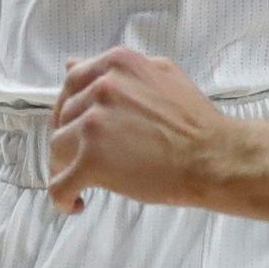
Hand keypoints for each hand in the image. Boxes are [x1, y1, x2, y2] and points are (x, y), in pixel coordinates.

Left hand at [47, 47, 225, 213]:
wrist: (212, 157)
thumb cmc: (194, 121)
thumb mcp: (161, 74)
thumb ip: (117, 70)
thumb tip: (73, 64)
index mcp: (116, 64)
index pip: (72, 83)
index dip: (71, 108)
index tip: (78, 125)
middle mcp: (102, 88)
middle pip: (63, 117)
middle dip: (70, 139)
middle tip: (84, 157)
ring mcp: (94, 124)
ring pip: (57, 148)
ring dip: (66, 167)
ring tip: (85, 181)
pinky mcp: (92, 161)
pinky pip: (59, 184)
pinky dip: (61, 197)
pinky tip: (76, 203)